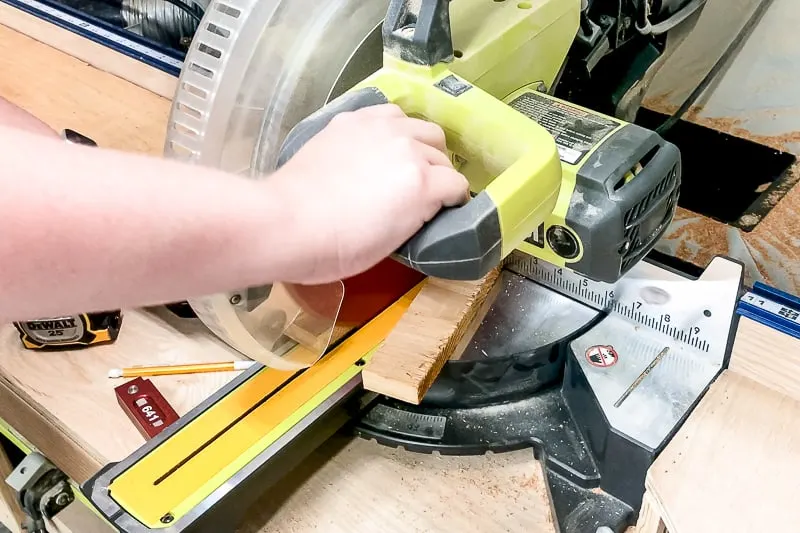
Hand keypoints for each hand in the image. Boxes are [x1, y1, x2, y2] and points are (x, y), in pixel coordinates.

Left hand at [266, 103, 469, 282]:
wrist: (288, 223)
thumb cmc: (339, 247)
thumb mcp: (393, 242)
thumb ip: (418, 214)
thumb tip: (424, 204)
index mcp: (422, 183)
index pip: (457, 185)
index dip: (452, 201)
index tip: (442, 211)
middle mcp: (408, 147)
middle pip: (442, 153)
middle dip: (438, 172)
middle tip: (422, 189)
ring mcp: (379, 128)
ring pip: (420, 126)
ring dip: (420, 145)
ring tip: (405, 161)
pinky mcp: (352, 119)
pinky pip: (389, 113)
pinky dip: (394, 128)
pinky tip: (382, 142)